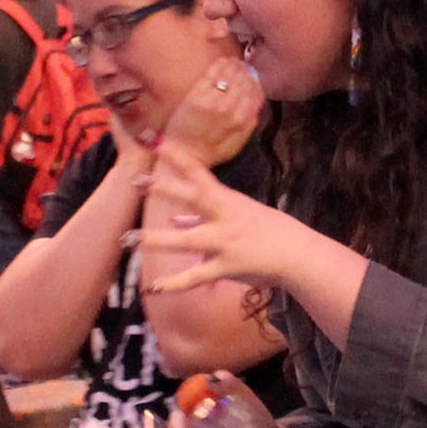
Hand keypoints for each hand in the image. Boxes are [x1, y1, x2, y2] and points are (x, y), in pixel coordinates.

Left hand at [141, 148, 315, 295]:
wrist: (297, 254)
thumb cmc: (268, 232)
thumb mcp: (237, 216)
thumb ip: (200, 219)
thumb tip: (175, 220)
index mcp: (226, 201)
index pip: (197, 172)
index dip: (174, 155)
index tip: (153, 139)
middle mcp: (223, 218)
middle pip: (190, 198)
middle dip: (163, 188)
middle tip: (135, 179)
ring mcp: (224, 242)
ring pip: (186, 240)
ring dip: (156, 239)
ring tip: (129, 238)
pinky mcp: (226, 267)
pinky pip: (196, 277)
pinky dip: (174, 284)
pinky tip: (154, 288)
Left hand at [151, 57, 263, 169]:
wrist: (184, 153)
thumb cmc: (211, 151)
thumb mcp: (237, 144)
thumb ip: (249, 125)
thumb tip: (257, 105)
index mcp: (241, 120)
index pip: (255, 92)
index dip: (256, 82)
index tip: (254, 77)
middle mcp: (229, 109)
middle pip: (243, 80)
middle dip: (246, 71)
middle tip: (245, 66)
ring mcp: (211, 101)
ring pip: (229, 74)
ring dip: (234, 66)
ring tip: (235, 63)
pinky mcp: (195, 96)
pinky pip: (211, 74)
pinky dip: (219, 65)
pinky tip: (221, 62)